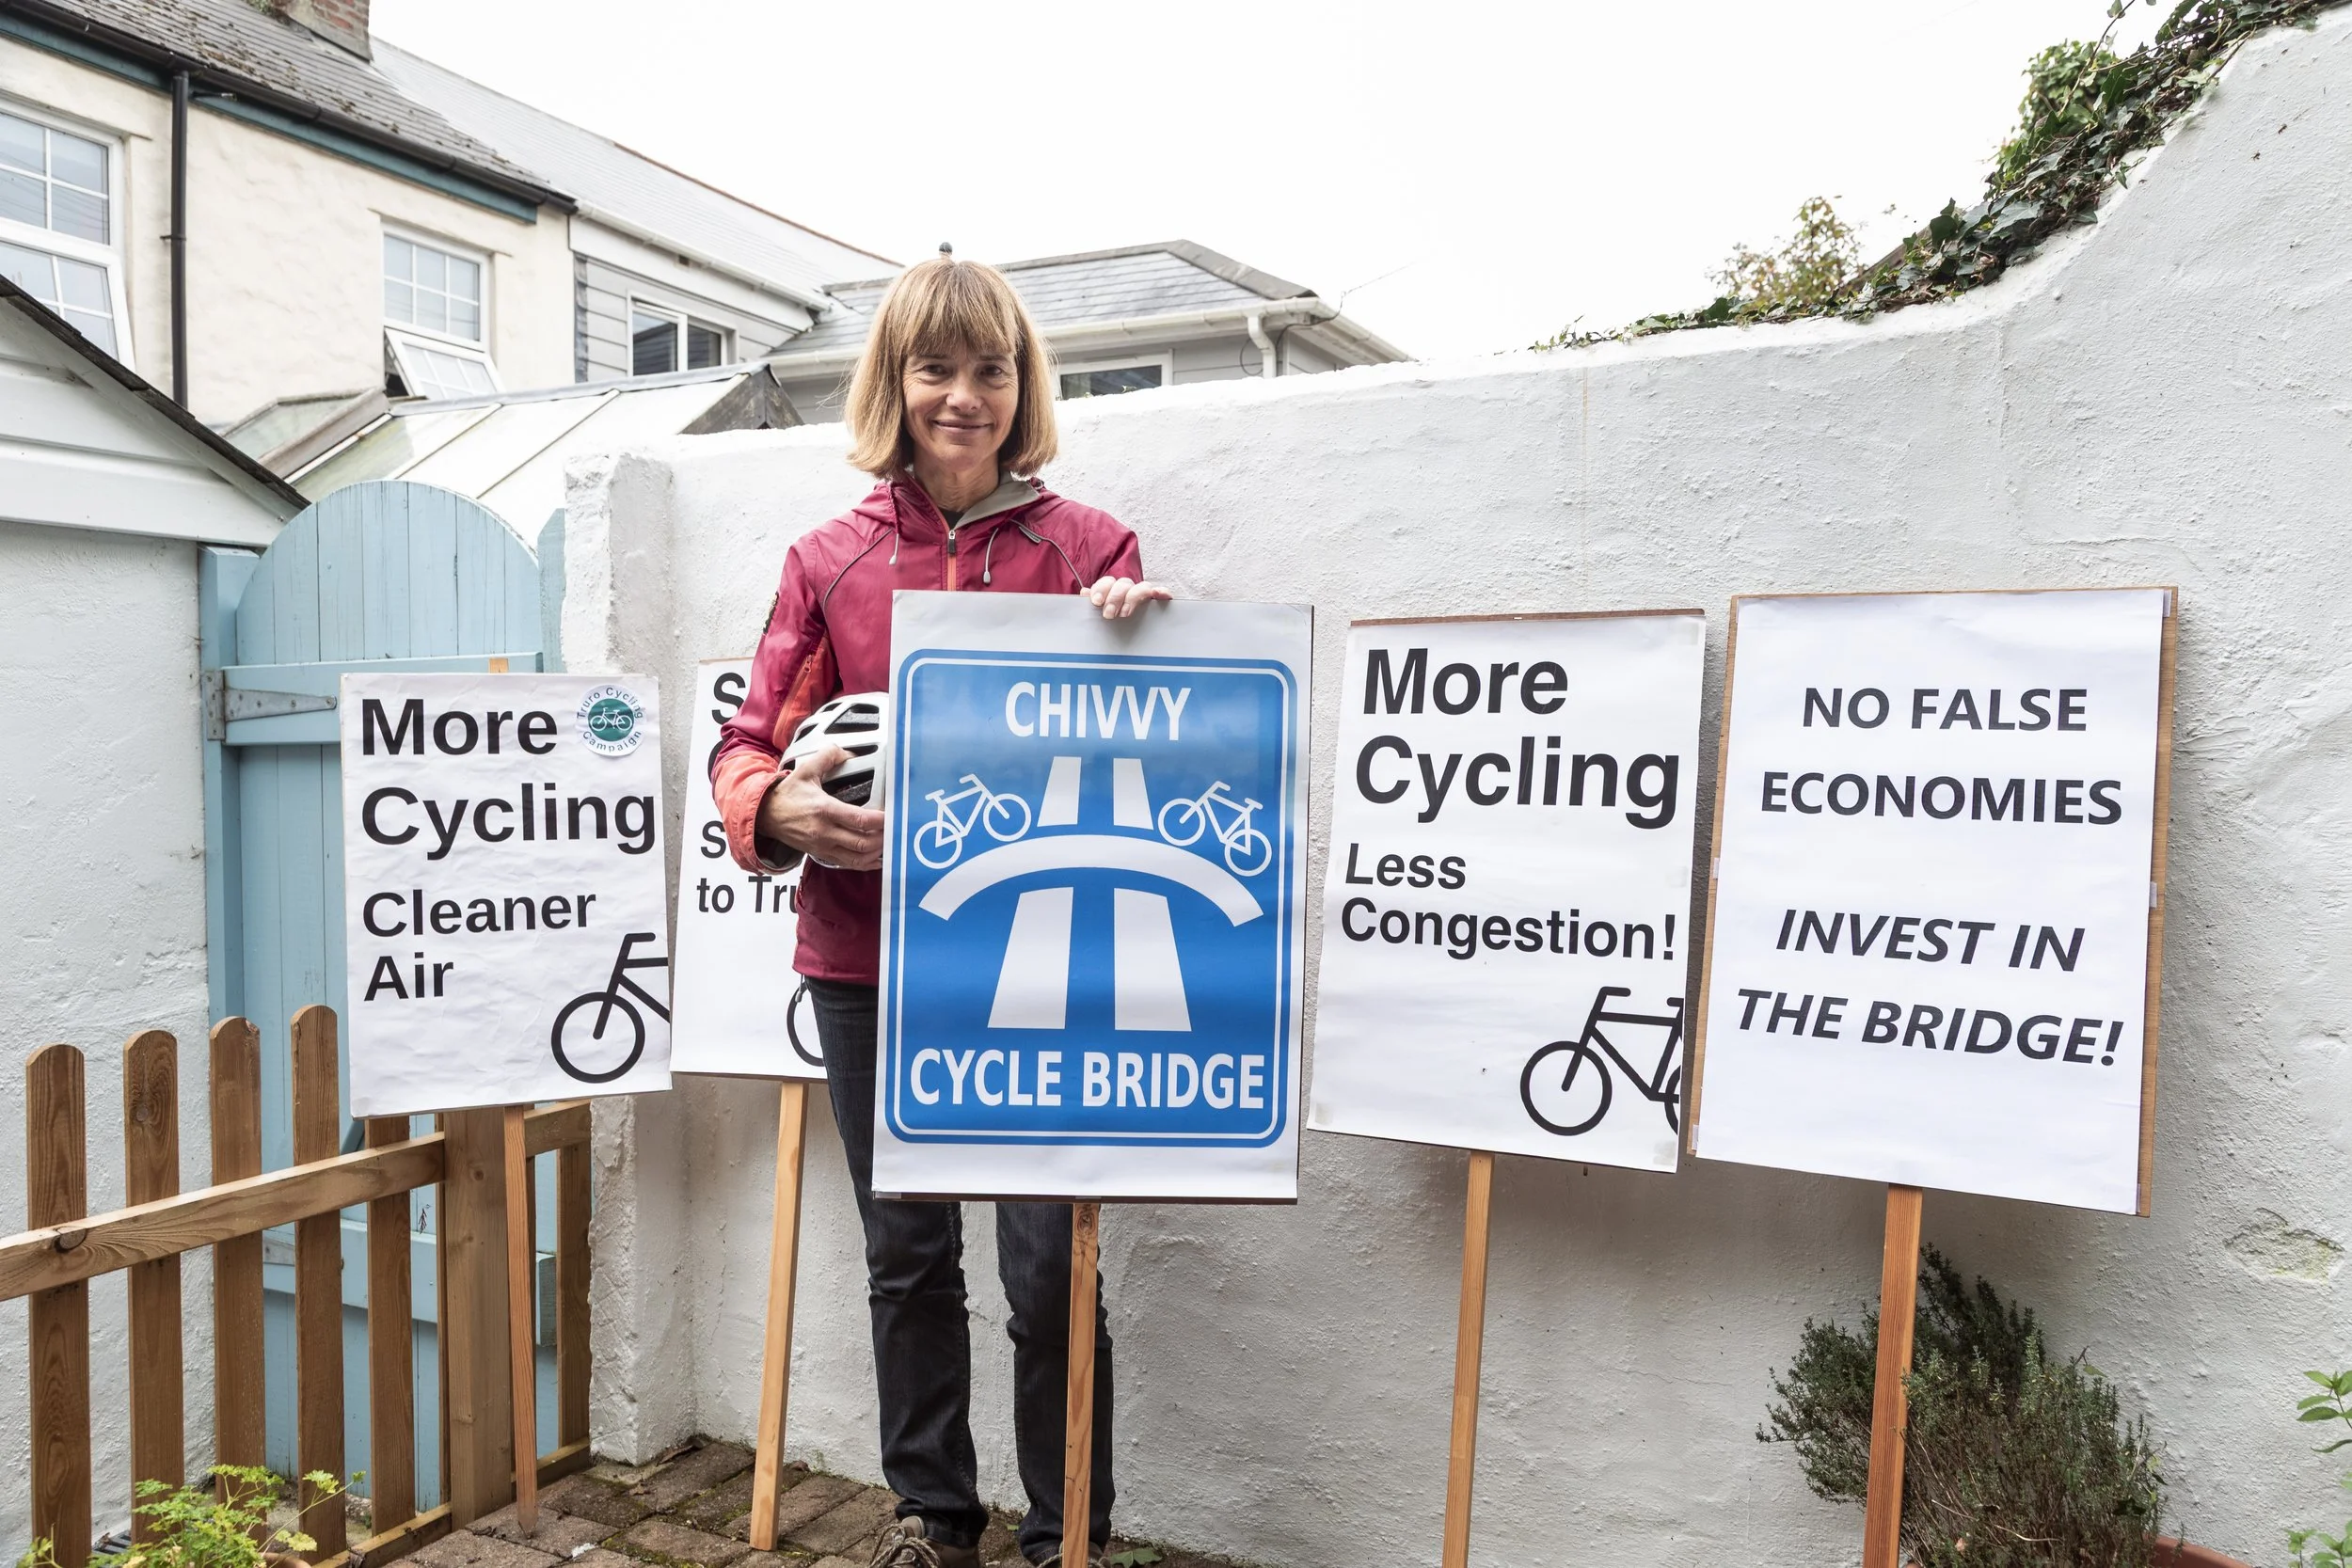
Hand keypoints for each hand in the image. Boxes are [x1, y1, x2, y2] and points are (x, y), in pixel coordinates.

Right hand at [756, 745, 883, 870]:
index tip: (893, 815)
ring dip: (877, 852)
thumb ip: (827, 757)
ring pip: (858, 857)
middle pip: (863, 842)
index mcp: (824, 809)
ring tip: (889, 842)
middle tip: (895, 829)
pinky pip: (848, 864)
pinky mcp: (822, 855)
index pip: (860, 819)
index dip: (881, 820)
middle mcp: (825, 832)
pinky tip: (877, 857)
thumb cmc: (787, 794)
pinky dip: (865, 863)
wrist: (765, 815)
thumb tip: (846, 751)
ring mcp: (823, 846)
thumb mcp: (805, 770)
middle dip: (883, 838)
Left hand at [1086, 575, 1173, 618]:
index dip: (1100, 589)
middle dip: (1114, 597)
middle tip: (1108, 614)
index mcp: (1113, 591)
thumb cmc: (1112, 626)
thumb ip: (1091, 606)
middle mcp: (1129, 591)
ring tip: (1125, 614)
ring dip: (1132, 598)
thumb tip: (1084, 593)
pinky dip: (1162, 591)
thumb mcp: (1098, 616)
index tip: (1096, 602)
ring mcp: (1144, 596)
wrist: (1132, 641)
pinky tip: (1158, 594)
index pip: (1107, 583)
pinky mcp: (1159, 602)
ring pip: (1141, 587)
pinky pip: (1163, 593)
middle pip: (1123, 584)